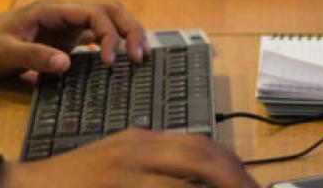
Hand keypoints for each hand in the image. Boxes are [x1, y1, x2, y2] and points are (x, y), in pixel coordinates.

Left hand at [0, 0, 148, 79]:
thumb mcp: (4, 53)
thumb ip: (34, 56)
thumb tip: (67, 63)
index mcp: (52, 9)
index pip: (93, 13)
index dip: (109, 34)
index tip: (111, 61)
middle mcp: (63, 12)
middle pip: (108, 10)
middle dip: (129, 28)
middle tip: (140, 56)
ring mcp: (65, 24)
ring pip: (106, 20)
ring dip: (125, 33)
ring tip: (139, 55)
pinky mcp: (64, 38)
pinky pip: (96, 35)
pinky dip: (112, 43)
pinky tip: (121, 58)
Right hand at [0, 129, 258, 187]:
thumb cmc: (72, 183)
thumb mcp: (116, 164)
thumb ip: (152, 168)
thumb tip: (190, 178)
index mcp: (140, 139)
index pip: (201, 146)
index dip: (233, 168)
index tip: (250, 184)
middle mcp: (138, 150)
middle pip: (204, 157)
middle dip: (236, 179)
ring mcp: (127, 172)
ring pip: (190, 178)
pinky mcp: (118, 187)